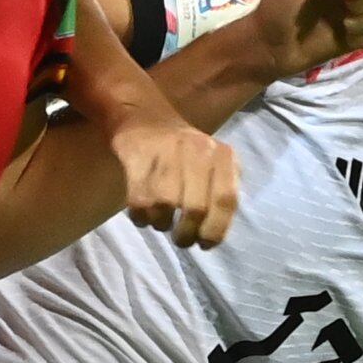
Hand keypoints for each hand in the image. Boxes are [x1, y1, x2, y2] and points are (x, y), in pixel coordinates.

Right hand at [109, 111, 240, 249]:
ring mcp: (166, 152)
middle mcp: (197, 149)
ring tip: (161, 223)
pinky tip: (144, 216)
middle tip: (182, 240)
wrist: (146, 117)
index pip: (226, 200)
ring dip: (162, 224)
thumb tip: (216, 232)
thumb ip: (222, 191)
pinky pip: (139, 200)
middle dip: (187, 233)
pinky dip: (141, 217)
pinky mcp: (137, 156)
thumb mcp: (215, 163)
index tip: (206, 244)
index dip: (217, 229)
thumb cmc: (185, 150)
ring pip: (165, 206)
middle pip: (195, 208)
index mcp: (221, 154)